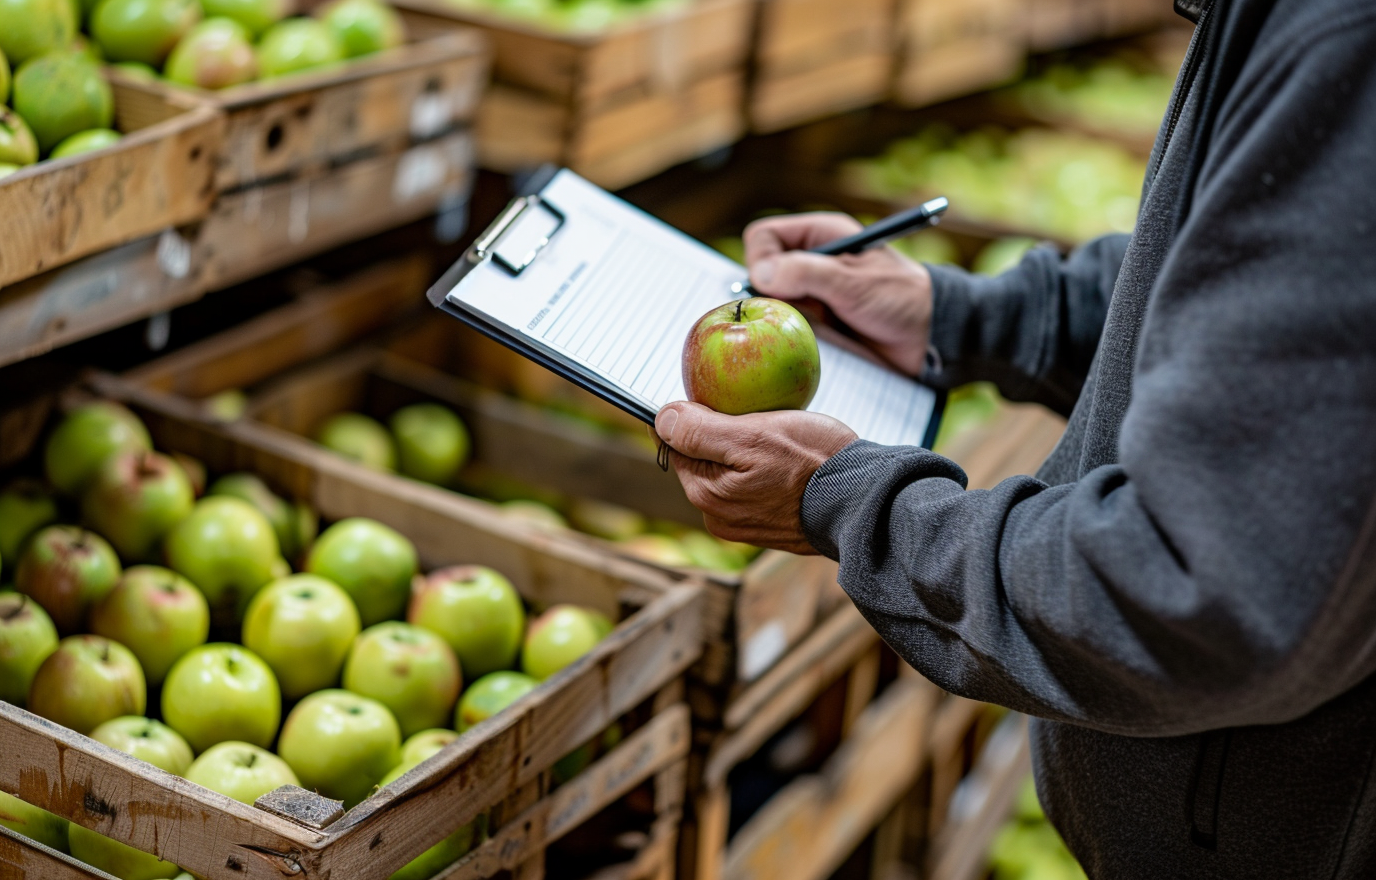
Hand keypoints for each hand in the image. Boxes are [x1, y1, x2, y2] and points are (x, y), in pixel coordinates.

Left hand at [655, 402, 857, 553]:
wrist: (867, 500)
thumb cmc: (814, 463)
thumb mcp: (753, 435)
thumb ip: (700, 430)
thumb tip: (660, 418)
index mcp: (707, 495)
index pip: (678, 445)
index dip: (695, 416)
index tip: (722, 401)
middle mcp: (720, 517)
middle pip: (704, 458)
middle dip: (722, 434)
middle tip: (759, 416)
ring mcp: (746, 524)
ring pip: (731, 471)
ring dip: (746, 450)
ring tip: (779, 436)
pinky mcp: (772, 524)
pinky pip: (755, 486)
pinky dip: (765, 468)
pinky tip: (790, 457)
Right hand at [744, 212, 933, 375]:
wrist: (929, 336)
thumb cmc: (900, 299)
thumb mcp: (853, 282)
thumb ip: (806, 273)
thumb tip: (761, 274)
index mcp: (820, 235)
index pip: (763, 236)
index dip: (762, 260)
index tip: (780, 286)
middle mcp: (811, 259)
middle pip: (761, 272)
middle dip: (774, 294)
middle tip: (809, 307)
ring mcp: (812, 291)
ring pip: (771, 302)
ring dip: (786, 316)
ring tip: (822, 323)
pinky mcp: (816, 320)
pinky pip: (786, 325)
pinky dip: (794, 333)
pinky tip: (821, 337)